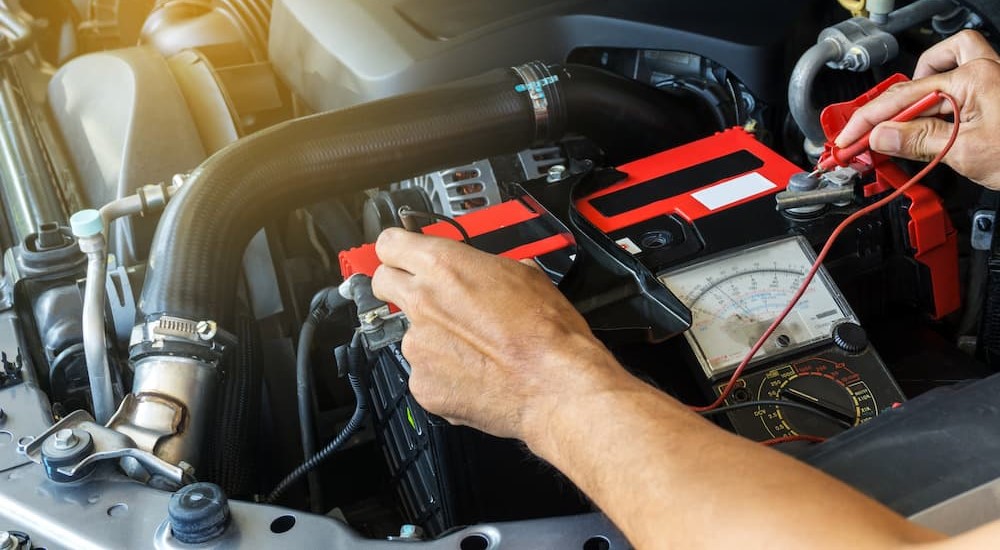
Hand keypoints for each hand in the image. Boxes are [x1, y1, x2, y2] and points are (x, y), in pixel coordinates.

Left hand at [371, 228, 626, 441]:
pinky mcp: (422, 384)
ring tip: (474, 350)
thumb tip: (483, 274)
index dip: (396, 249)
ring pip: (411, 334)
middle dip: (399, 286)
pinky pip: (424, 372)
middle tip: (428, 298)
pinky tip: (474, 374)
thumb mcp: (523, 274)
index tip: (401, 255)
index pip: (389, 244)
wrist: (555, 384)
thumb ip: (485, 269)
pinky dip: (443, 373)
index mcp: (443, 266)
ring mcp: (417, 346)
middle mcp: (422, 302)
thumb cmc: (547, 332)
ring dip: (433, 338)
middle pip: (383, 283)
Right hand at [835, 30, 999, 189]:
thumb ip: (918, 141)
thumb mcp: (965, 153)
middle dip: (891, 104)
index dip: (869, 119)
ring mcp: (992, 81)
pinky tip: (933, 123)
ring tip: (905, 120)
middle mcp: (984, 71)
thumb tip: (881, 134)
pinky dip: (940, 97)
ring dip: (920, 87)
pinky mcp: (994, 96)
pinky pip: (959, 82)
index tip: (848, 138)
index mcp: (974, 79)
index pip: (903, 97)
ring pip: (945, 64)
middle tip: (873, 133)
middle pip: (919, 76)